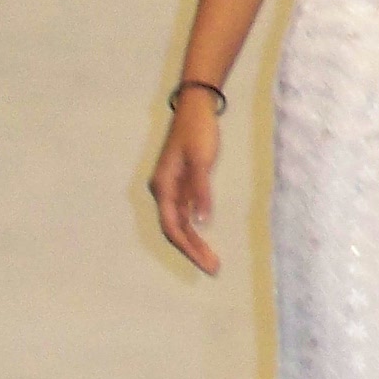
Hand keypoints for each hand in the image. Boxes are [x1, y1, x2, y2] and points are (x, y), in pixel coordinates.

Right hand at [151, 93, 225, 275]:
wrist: (196, 109)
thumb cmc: (198, 132)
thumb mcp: (202, 161)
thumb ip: (201, 191)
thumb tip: (201, 222)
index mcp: (164, 187)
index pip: (173, 227)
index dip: (188, 247)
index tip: (205, 262)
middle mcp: (164, 191)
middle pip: (175, 229)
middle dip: (193, 250)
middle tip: (214, 269)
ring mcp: (172, 189)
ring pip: (180, 224)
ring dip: (195, 242)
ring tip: (213, 261)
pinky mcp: (182, 185)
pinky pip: (186, 214)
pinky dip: (196, 229)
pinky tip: (207, 241)